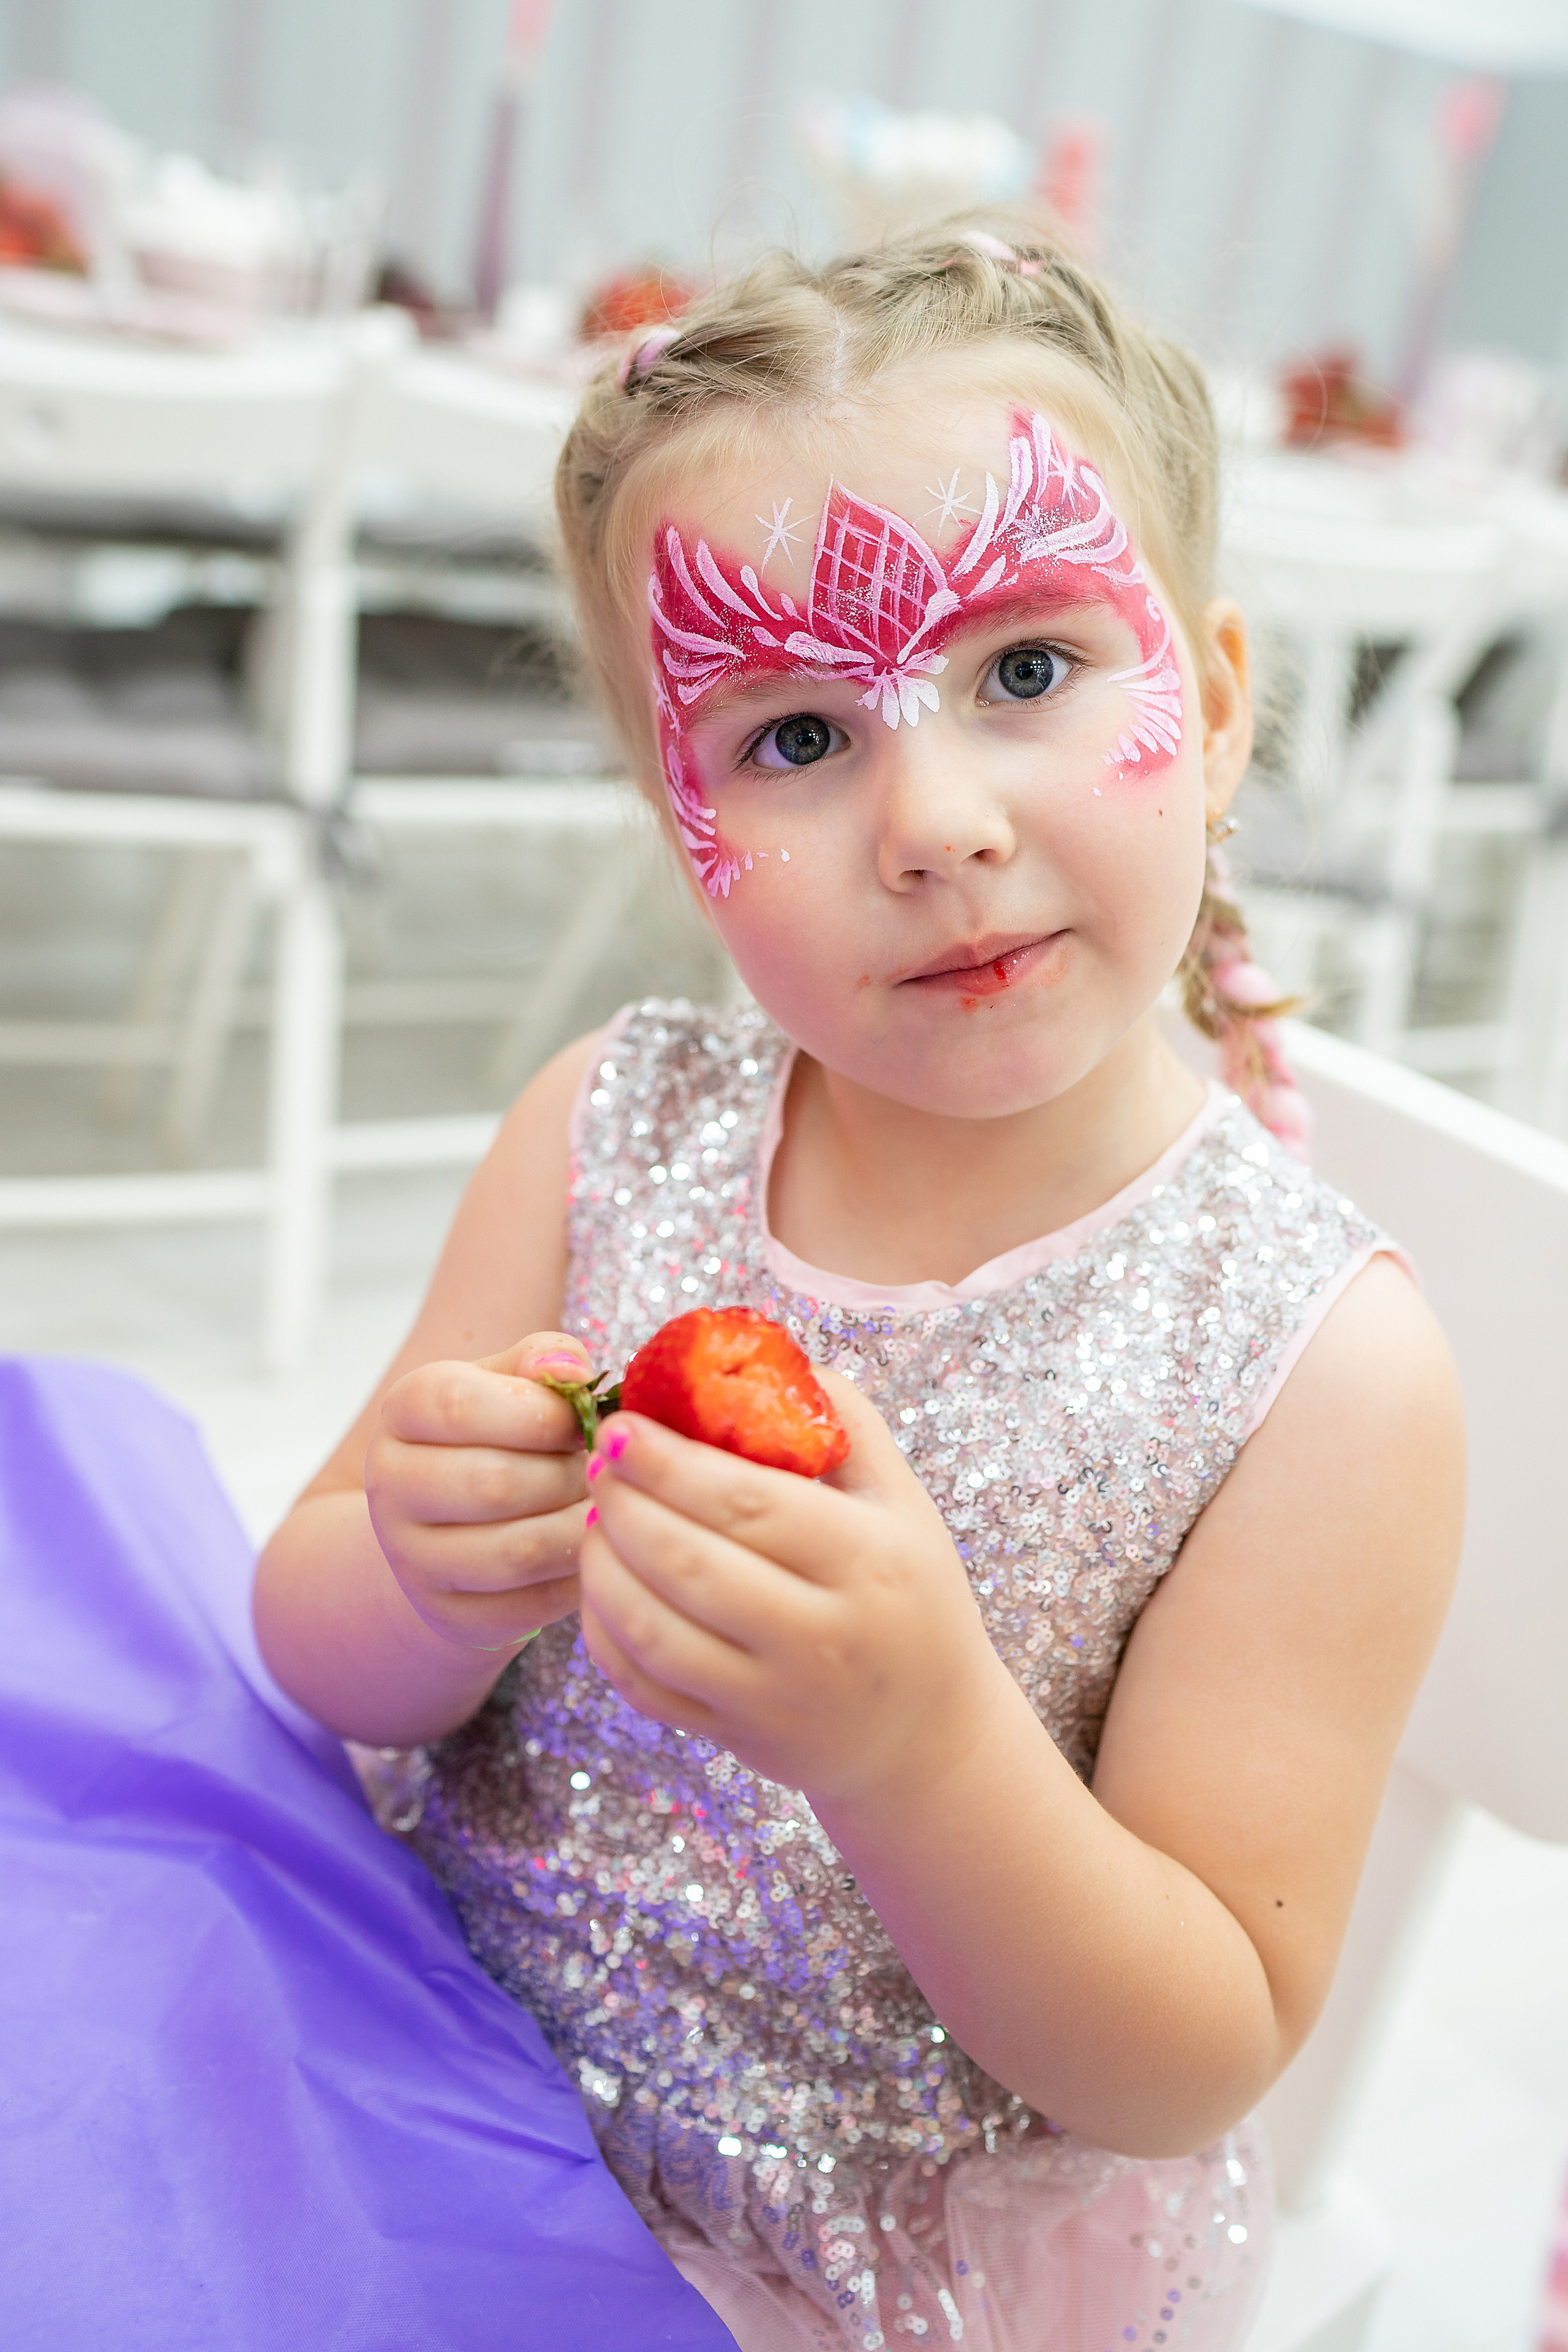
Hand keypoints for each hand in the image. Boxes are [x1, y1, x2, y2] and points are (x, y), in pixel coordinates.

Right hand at [365, 1331, 593, 1652]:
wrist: (453, 1522)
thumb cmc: (497, 1433)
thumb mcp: (510, 1381)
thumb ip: (543, 1359)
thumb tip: (574, 1372)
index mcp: (403, 1410)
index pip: (459, 1406)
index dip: (539, 1412)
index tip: (579, 1419)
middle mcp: (391, 1485)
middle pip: (495, 1484)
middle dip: (568, 1474)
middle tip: (598, 1468)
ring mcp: (411, 1559)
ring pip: (518, 1551)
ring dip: (577, 1526)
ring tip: (596, 1504)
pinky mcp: (448, 1615)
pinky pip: (531, 1605)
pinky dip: (575, 1575)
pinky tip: (584, 1547)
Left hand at [579, 1373, 1009, 1805]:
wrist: (927, 1734)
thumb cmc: (910, 1596)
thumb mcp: (903, 1504)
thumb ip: (845, 1422)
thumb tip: (762, 1359)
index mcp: (867, 1560)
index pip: (748, 1501)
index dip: (670, 1462)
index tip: (622, 1423)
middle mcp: (822, 1635)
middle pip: (690, 1562)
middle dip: (625, 1503)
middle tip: (596, 1460)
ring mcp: (773, 1695)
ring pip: (654, 1628)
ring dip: (603, 1565)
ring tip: (595, 1517)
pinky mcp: (735, 1736)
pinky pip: (644, 1683)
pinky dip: (605, 1631)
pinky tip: (603, 1585)